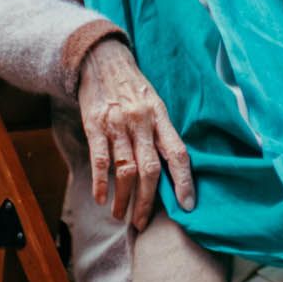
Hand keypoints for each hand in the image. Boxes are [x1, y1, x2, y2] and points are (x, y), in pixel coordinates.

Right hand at [75, 39, 194, 229]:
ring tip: (121, 215)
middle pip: (150, 169)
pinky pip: (100, 159)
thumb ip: (161, 132)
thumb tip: (170, 169)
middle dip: (148, 201)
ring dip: (123, 198)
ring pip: (125, 170)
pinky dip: (100, 183)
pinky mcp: (95, 125)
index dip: (184, 182)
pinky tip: (101, 198)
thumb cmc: (132, 86)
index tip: (188, 207)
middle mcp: (141, 122)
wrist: (102, 59)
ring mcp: (118, 124)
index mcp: (160, 117)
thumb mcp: (154, 103)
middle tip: (143, 223)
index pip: (178, 153)